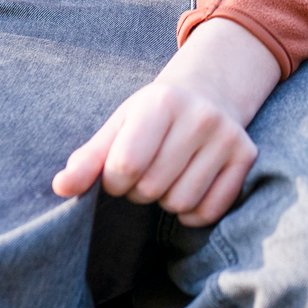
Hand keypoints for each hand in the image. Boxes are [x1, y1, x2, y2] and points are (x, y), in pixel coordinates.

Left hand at [52, 18, 280, 226]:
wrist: (207, 94)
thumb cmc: (152, 117)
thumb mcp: (119, 125)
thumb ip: (88, 158)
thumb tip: (60, 188)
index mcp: (161, 102)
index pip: (125, 166)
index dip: (113, 179)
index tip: (119, 170)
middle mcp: (200, 116)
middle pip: (151, 188)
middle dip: (139, 190)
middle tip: (147, 171)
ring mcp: (227, 136)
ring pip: (180, 203)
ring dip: (165, 200)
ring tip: (168, 176)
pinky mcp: (246, 157)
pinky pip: (209, 212)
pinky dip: (192, 212)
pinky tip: (190, 187)